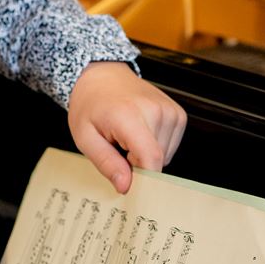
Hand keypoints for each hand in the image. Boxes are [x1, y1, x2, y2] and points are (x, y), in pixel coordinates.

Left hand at [67, 61, 186, 192]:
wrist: (102, 77)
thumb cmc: (90, 105)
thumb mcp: (85, 138)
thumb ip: (106, 163)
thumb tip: (126, 186)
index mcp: (129, 115)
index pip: (151, 158)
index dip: (143, 179)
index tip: (130, 186)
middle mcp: (155, 110)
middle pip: (157, 161)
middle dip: (138, 164)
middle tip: (119, 148)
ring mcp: (170, 110)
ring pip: (165, 156)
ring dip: (146, 154)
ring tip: (129, 137)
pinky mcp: (178, 114)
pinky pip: (171, 146)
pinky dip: (156, 146)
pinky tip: (141, 132)